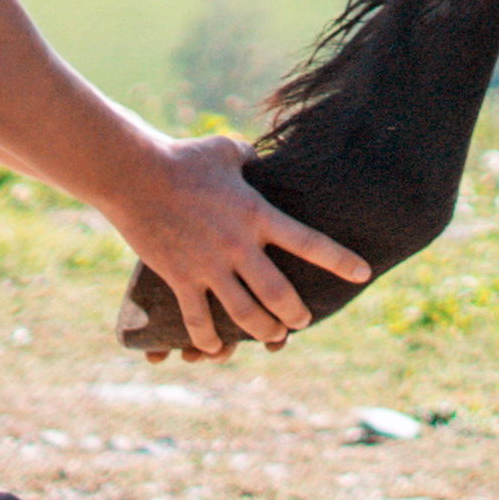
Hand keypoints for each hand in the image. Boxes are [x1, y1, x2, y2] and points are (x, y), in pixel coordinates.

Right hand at [105, 130, 369, 359]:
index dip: (339, 260)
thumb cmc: (183, 157)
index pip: (308, 242)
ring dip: (263, 331)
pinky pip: (199, 320)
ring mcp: (208, 265)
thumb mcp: (226, 149)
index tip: (363, 274)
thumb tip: (261, 159)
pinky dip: (208, 339)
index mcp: (256, 214)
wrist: (135, 174)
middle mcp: (238, 245)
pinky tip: (214, 349)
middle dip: (297, 314)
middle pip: (279, 293)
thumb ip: (251, 157)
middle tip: (302, 320)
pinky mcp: (180, 278)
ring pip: (245, 314)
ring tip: (273, 336)